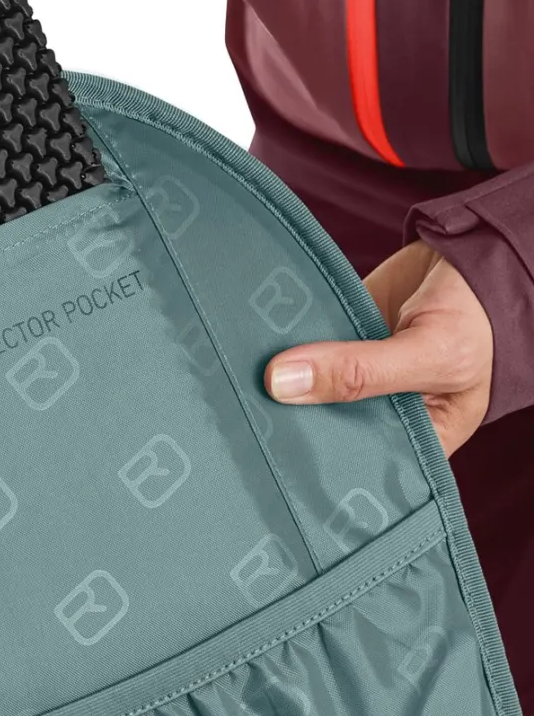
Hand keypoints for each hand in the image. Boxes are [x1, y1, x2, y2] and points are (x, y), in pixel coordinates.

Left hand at [264, 241, 492, 455]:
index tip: (272, 446)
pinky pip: (302, 338)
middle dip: (286, 411)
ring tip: (237, 373)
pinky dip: (280, 335)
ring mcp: (354, 368)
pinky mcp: (338, 330)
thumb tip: (282, 383)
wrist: (471, 256)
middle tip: (243, 407)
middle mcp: (379, 407)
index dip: (316, 454)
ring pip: (307, 376)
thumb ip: (362, 372)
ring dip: (276, 370)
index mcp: (416, 437)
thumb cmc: (477, 322)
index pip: (358, 459)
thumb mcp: (431, 355)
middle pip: (323, 417)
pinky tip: (249, 337)